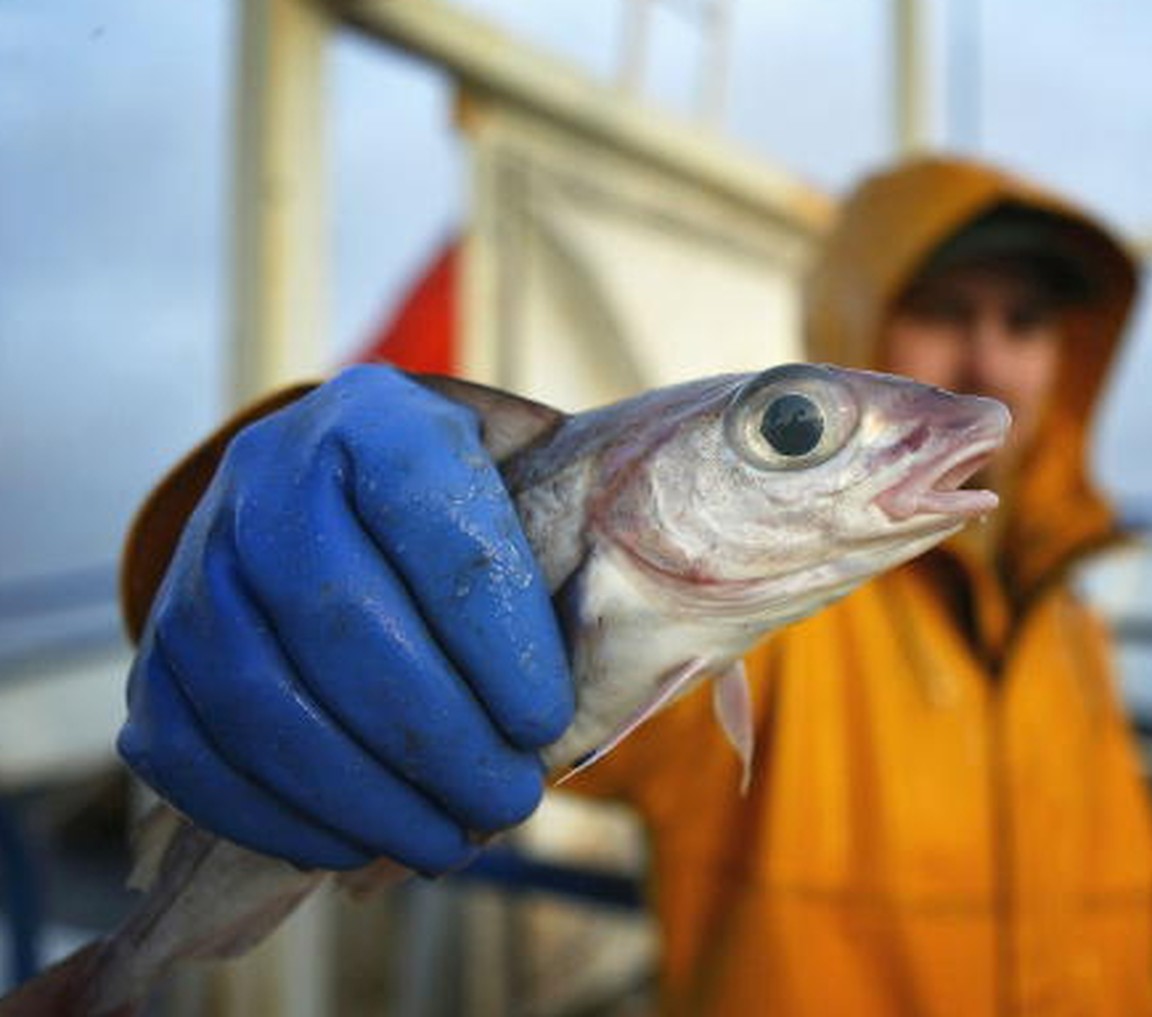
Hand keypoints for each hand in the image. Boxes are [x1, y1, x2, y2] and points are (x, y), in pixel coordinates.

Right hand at [119, 365, 573, 873]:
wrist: (334, 484)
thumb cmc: (459, 504)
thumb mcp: (523, 482)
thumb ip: (563, 548)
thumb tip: (607, 673)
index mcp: (380, 420)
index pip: (438, 528)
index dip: (497, 640)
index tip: (545, 722)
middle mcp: (271, 474)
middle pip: (341, 621)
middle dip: (436, 736)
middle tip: (506, 801)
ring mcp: (199, 560)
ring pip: (260, 697)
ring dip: (362, 793)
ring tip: (445, 841)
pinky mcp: (158, 647)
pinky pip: (188, 749)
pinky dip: (273, 815)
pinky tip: (351, 843)